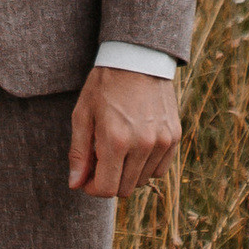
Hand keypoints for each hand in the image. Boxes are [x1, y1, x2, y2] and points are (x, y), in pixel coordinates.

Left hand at [69, 63, 180, 200]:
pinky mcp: (174, 137)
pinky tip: (135, 148)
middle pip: (124, 189)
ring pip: (142, 181)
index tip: (87, 178)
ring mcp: (161, 142)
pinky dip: (146, 166)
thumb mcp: (83, 115)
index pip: (106, 189)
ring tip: (118, 151)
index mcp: (115, 141)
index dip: (92, 188)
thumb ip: (78, 153)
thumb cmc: (104, 85)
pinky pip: (159, 169)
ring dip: (127, 174)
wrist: (137, 59)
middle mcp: (142, 145)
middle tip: (100, 163)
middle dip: (108, 181)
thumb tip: (75, 184)